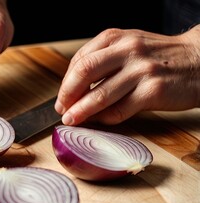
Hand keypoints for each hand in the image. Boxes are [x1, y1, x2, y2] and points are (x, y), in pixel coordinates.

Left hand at [55, 26, 199, 124]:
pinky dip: (105, 118)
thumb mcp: (129, 47)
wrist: (199, 61)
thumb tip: (75, 88)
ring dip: (81, 111)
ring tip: (71, 120)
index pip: (80, 60)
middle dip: (67, 95)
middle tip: (61, 110)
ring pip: (101, 94)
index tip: (61, 98)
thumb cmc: (159, 57)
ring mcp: (141, 70)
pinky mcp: (153, 91)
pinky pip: (120, 110)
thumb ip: (103, 61)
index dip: (65, 82)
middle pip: (84, 73)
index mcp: (116, 37)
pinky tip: (99, 121)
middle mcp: (127, 50)